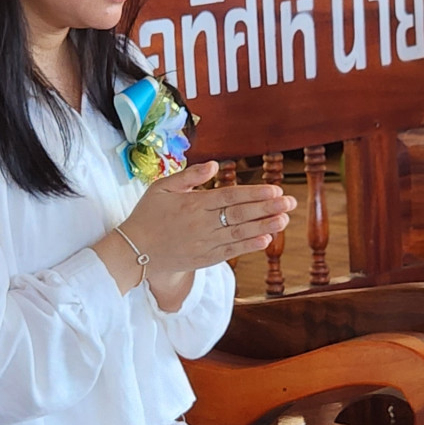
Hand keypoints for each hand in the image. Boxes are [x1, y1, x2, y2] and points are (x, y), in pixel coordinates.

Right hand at [116, 160, 293, 275]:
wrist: (134, 251)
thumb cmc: (147, 215)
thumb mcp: (162, 188)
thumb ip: (189, 176)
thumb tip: (214, 165)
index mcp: (193, 204)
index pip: (230, 197)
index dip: (255, 193)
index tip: (275, 189)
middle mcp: (201, 224)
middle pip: (240, 214)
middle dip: (267, 208)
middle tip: (290, 202)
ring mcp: (204, 243)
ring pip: (239, 234)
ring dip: (264, 226)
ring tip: (284, 219)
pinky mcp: (204, 259)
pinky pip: (231, 252)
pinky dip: (248, 246)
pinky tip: (266, 240)